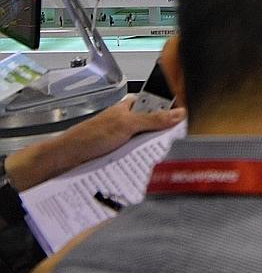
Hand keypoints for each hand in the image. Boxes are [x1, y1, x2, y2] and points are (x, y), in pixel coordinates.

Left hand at [7, 97, 184, 190]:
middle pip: (153, 127)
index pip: (154, 103)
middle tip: (178, 142)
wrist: (64, 161)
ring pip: (146, 145)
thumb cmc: (89, 137)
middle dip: (163, 135)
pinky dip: (142, 163)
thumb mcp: (126, 125)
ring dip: (152, 152)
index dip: (169, 108)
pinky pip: (137, 159)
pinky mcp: (118, 159)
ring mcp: (122, 142)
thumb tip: (180, 113)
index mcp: (128, 109)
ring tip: (166, 157)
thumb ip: (153, 119)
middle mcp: (126, 124)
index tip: (187, 117)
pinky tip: (149, 168)